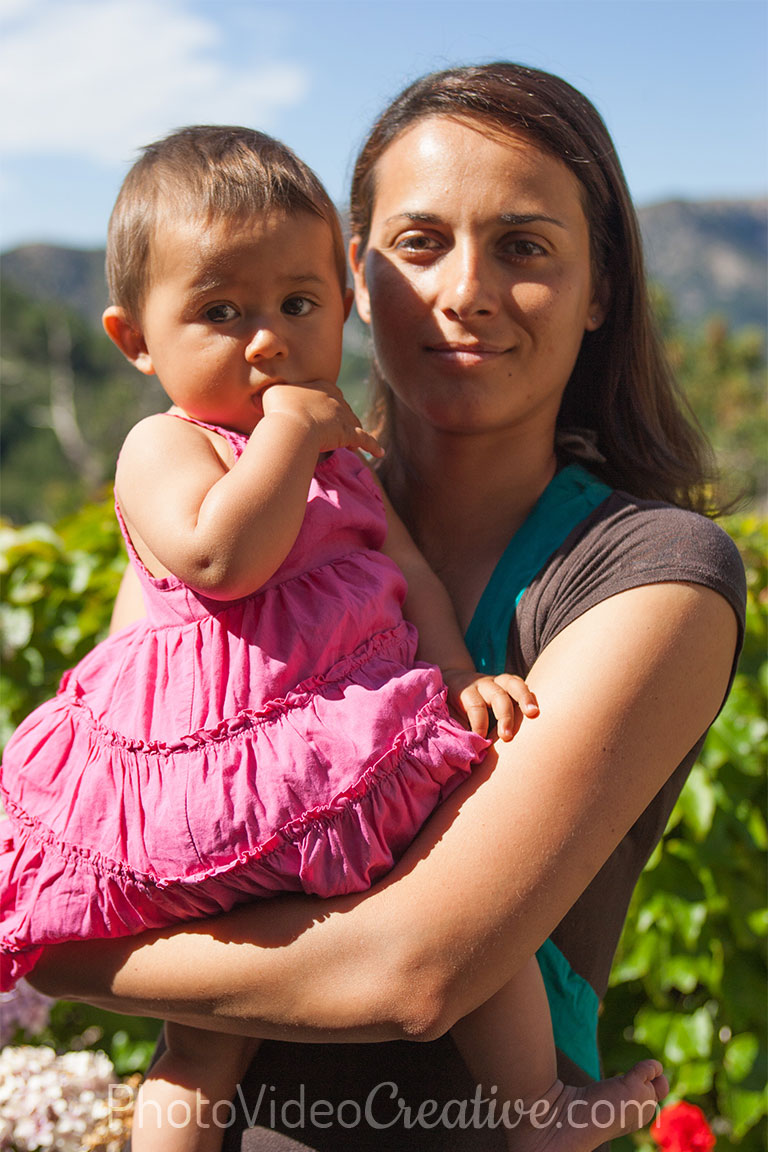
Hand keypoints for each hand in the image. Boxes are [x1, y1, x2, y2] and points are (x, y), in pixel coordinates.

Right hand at [261, 380, 383, 456]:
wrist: (292, 424)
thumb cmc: (279, 408)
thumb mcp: (273, 393)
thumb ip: (276, 393)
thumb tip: (267, 396)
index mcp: (321, 385)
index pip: (328, 391)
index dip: (324, 402)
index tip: (319, 410)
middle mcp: (336, 397)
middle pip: (342, 407)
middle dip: (339, 417)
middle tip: (332, 428)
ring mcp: (344, 415)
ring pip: (353, 422)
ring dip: (352, 431)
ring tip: (349, 443)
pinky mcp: (349, 433)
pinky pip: (365, 439)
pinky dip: (373, 446)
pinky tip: (380, 453)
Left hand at [442, 670, 538, 739]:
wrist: (452, 681)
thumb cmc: (451, 708)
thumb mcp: (449, 717)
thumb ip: (457, 731)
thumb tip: (467, 752)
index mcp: (464, 691)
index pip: (475, 705)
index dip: (479, 723)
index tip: (481, 740)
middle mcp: (483, 683)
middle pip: (497, 694)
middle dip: (504, 716)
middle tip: (507, 737)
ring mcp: (497, 681)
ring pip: (513, 684)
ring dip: (524, 699)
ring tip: (534, 714)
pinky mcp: (508, 684)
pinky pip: (521, 686)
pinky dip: (530, 697)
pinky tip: (537, 710)